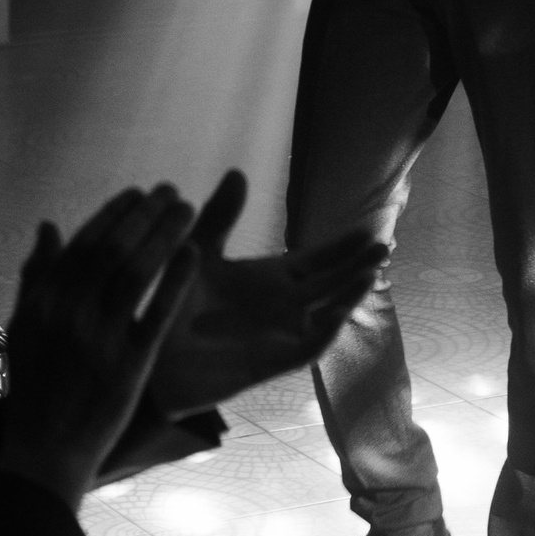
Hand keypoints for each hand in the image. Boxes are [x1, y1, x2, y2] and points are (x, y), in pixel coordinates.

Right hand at [0, 185, 199, 513]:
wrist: (45, 451)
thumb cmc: (34, 387)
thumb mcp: (24, 328)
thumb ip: (37, 276)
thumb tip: (50, 225)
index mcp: (44, 303)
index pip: (83, 244)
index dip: (113, 213)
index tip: (137, 192)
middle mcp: (70, 315)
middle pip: (113, 250)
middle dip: (144, 214)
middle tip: (170, 191)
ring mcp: (101, 340)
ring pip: (136, 272)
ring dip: (164, 234)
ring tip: (187, 210)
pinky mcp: (130, 366)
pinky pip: (157, 314)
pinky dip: (175, 280)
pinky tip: (192, 254)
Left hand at [147, 169, 386, 418]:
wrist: (149, 355)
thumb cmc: (172, 303)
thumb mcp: (197, 251)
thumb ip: (219, 217)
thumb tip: (238, 172)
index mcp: (270, 279)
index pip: (317, 259)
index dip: (343, 246)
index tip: (369, 227)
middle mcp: (282, 306)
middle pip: (331, 282)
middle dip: (358, 265)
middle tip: (386, 244)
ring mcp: (279, 335)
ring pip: (327, 313)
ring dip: (349, 295)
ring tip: (371, 271)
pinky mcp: (270, 363)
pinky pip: (308, 346)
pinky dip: (327, 329)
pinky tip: (341, 310)